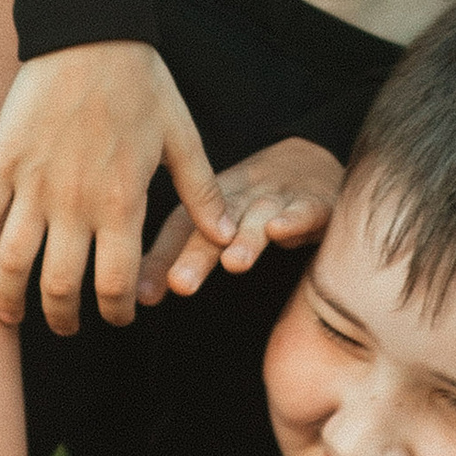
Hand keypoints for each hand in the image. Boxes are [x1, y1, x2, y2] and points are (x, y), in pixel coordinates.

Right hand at [0, 41, 227, 333]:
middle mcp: (74, 204)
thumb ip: (201, 192)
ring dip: (10, 298)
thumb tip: (227, 238)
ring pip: (12, 262)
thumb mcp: (182, 136)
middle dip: (61, 318)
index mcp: (120, 203)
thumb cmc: (141, 82)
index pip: (114, 283)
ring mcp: (32, 185)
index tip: (114, 317)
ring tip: (11, 315)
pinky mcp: (0, 162)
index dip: (113, 311)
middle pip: (59, 286)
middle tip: (65, 327)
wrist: (88, 33)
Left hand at [138, 138, 341, 304]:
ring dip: (246, 239)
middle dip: (197, 255)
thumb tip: (141, 296)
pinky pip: (305, 211)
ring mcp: (278, 200)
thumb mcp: (217, 224)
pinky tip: (280, 231)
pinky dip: (294, 220)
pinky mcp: (315, 204)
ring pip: (258, 218)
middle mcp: (240, 199)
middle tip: (180, 284)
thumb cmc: (252, 203)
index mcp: (210, 203)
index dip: (161, 257)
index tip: (143, 294)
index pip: (181, 227)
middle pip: (214, 227)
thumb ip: (181, 255)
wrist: (311, 159)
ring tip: (233, 264)